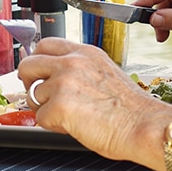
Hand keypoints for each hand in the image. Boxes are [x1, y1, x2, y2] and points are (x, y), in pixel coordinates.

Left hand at [17, 39, 160, 161]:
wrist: (143, 126)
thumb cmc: (130, 108)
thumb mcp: (105, 73)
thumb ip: (80, 70)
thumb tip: (58, 77)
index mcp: (85, 52)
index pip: (45, 45)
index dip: (38, 62)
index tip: (39, 73)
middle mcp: (72, 62)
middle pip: (28, 64)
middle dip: (29, 82)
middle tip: (39, 96)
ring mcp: (63, 82)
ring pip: (33, 95)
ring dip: (46, 109)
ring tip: (70, 116)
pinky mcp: (59, 105)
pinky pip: (40, 118)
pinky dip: (53, 126)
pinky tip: (73, 126)